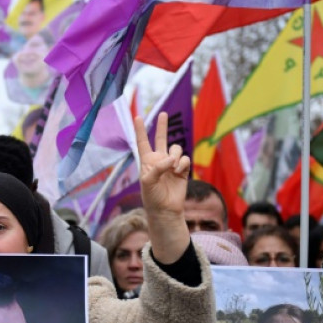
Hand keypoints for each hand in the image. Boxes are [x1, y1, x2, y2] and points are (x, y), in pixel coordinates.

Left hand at [135, 113, 190, 263]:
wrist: (165, 209)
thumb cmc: (152, 196)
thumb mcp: (148, 181)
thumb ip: (158, 167)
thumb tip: (172, 159)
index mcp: (147, 161)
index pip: (142, 142)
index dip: (140, 129)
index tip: (137, 116)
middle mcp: (159, 160)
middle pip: (161, 138)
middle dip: (162, 126)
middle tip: (163, 113)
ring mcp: (172, 164)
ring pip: (177, 149)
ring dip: (175, 155)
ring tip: (173, 167)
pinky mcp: (182, 170)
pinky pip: (185, 159)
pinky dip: (182, 164)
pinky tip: (178, 172)